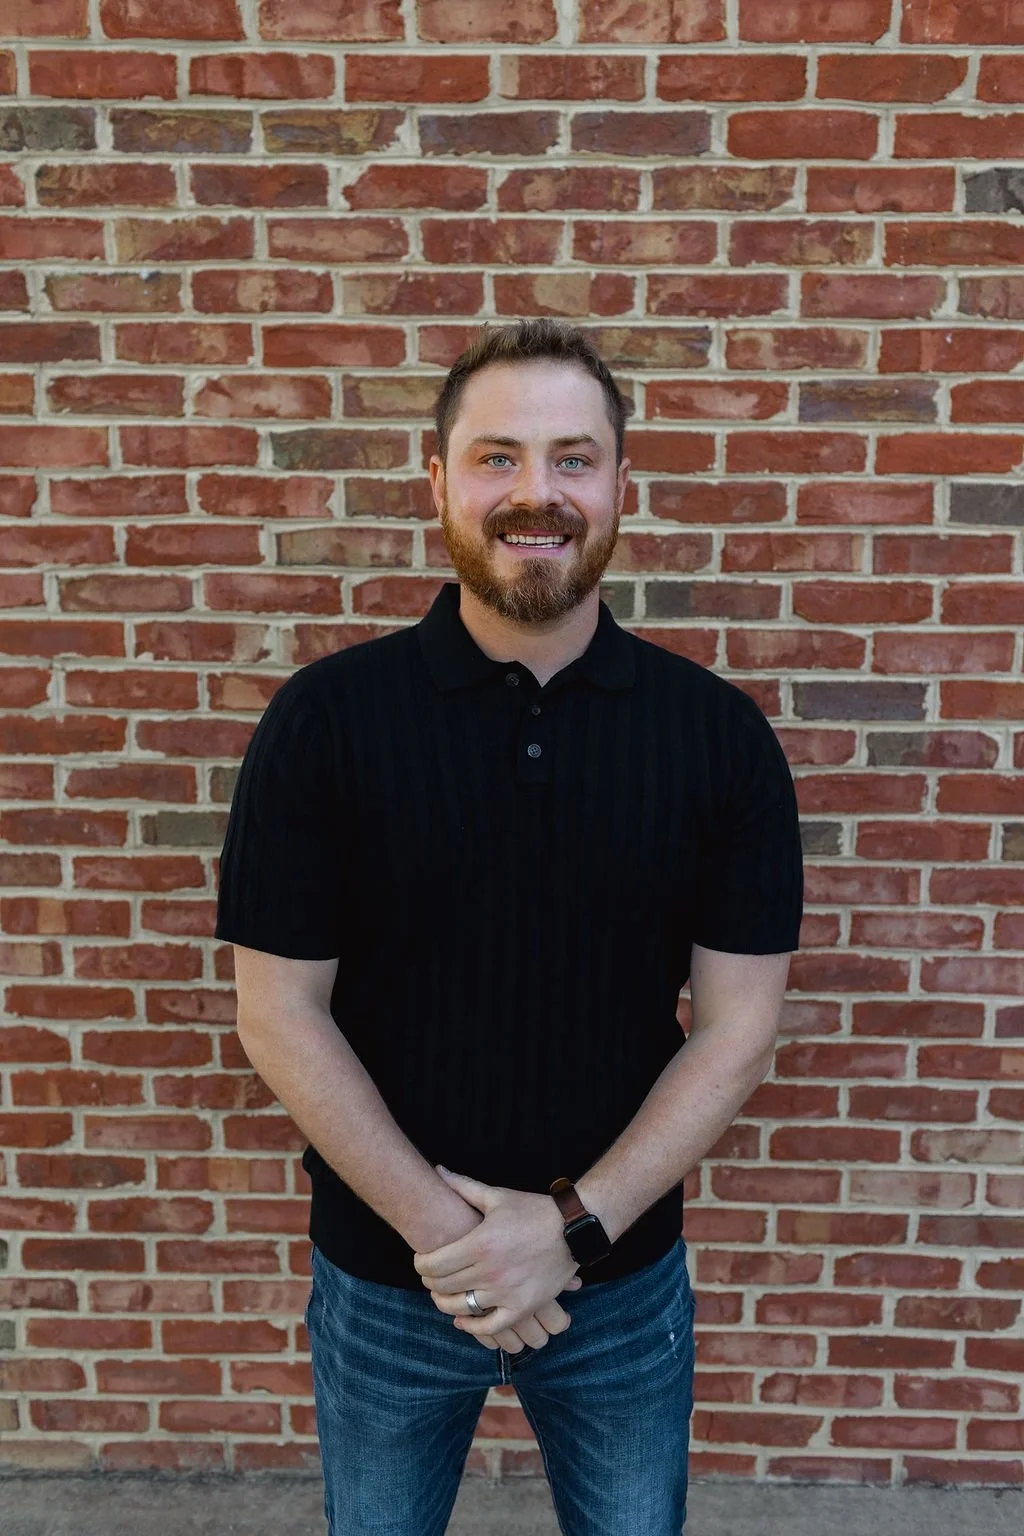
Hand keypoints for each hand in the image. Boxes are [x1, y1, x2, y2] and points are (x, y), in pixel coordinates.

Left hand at [413, 1167, 582, 1350]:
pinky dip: (473, 1327)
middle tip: (430, 1277)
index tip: (421, 1261)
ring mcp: (506, 1292)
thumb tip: (438, 1170)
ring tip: (442, 1296)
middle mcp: (490, 1271)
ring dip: (445, 1304)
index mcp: (480, 1243)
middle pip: (443, 1286)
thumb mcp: (497, 1196)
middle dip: (430, 1282)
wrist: (573, 1229)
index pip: (434, 1264)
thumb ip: (464, 1186)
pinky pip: (490, 1326)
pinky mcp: (522, 1307)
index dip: (420, 1265)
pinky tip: (464, 1320)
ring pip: (462, 1308)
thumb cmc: (533, 1210)